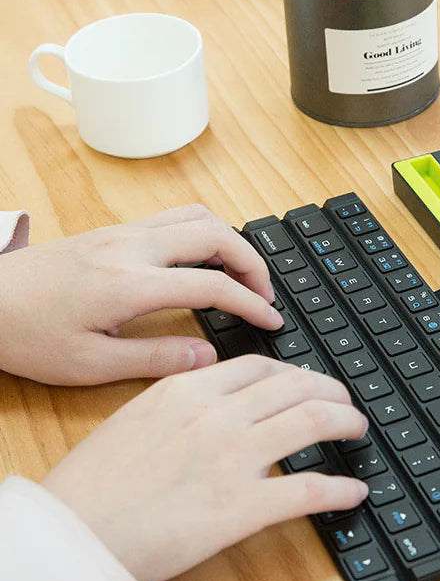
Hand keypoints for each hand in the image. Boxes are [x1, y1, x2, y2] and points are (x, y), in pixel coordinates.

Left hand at [0, 204, 281, 384]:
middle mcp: (133, 247)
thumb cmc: (26, 334)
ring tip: (241, 274)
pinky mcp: (115, 230)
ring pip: (198, 216)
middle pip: (217, 235)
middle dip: (253, 263)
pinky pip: (175, 216)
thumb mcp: (88, 364)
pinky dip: (205, 231)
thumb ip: (154, 360)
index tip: (272, 320)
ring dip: (231, 240)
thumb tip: (207, 357)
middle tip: (264, 295)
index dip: (252, 303)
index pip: (213, 285)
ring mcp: (124, 232)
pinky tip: (203, 258)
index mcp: (130, 284)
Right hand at [42, 355, 368, 580]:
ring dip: (346, 422)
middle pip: (298, 386)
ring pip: (313, 422)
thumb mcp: (138, 416)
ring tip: (358, 429)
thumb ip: (184, 399)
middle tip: (345, 403)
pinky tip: (353, 492)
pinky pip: (308, 490)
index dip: (297, 373)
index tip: (309, 383)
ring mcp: (233, 458)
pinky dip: (340, 489)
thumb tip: (219, 394)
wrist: (71, 531)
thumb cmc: (94, 481)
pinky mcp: (241, 507)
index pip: (263, 367)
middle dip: (332, 391)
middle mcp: (218, 414)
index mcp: (189, 389)